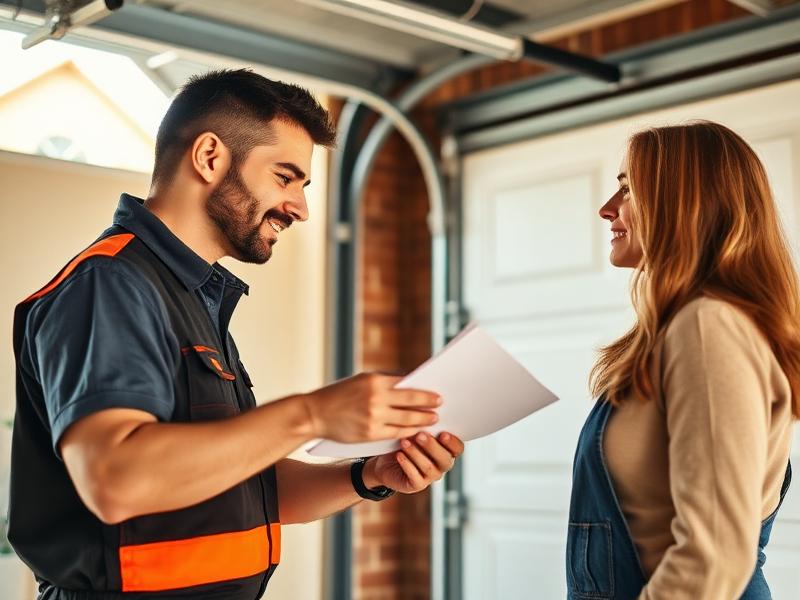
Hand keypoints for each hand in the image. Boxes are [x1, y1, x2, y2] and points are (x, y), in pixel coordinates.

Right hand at [302, 373, 439, 442]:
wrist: (314, 413)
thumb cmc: (338, 395)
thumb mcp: (360, 381)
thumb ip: (382, 384)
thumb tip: (408, 386)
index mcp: (374, 380)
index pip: (406, 385)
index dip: (423, 392)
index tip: (436, 394)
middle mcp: (376, 398)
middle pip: (410, 402)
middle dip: (428, 405)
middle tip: (440, 406)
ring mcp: (374, 417)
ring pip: (406, 420)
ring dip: (422, 420)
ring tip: (432, 420)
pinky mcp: (370, 433)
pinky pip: (396, 433)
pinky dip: (408, 432)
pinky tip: (416, 432)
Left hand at [366, 431, 464, 493]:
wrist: (385, 462)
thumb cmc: (405, 441)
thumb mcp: (414, 430)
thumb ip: (424, 424)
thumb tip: (426, 410)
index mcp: (447, 449)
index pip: (458, 448)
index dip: (453, 442)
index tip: (442, 433)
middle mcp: (442, 464)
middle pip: (445, 459)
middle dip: (432, 446)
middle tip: (420, 435)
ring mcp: (430, 476)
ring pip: (429, 467)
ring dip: (416, 454)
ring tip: (404, 442)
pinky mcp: (416, 485)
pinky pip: (415, 477)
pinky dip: (407, 465)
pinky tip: (399, 455)